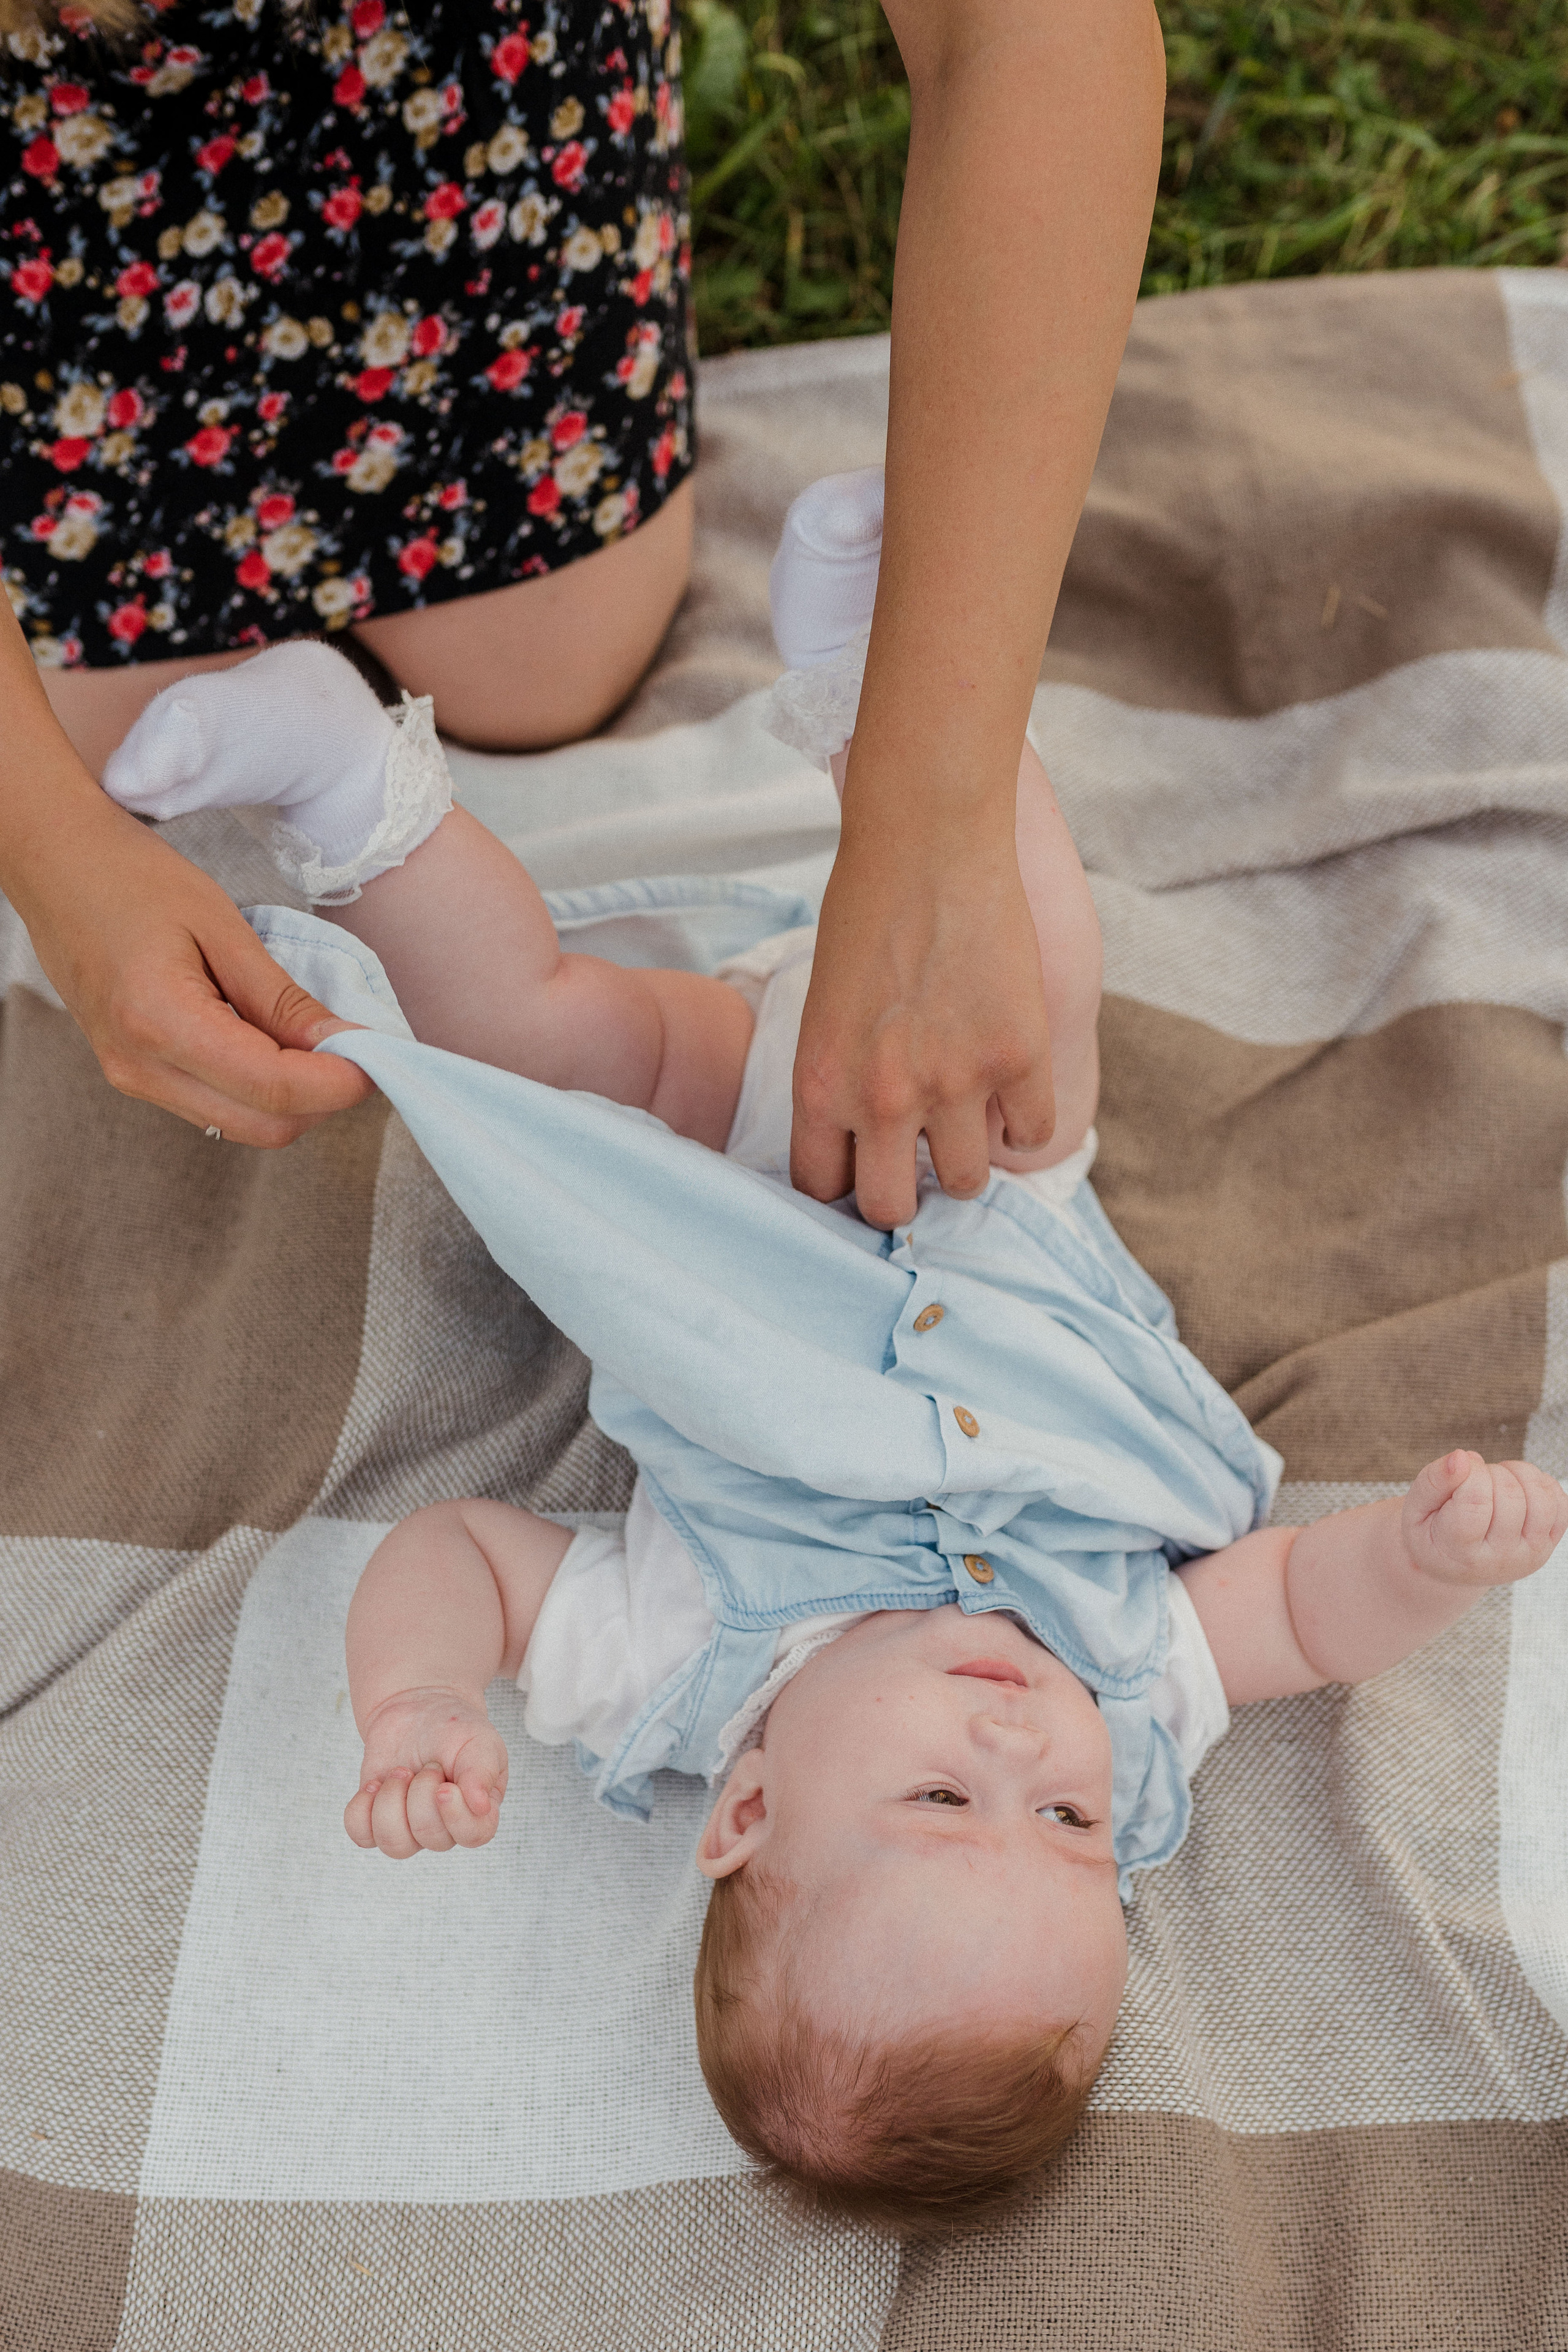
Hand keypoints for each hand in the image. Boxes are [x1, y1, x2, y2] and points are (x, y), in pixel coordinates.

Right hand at [9, 790, 371, 1145]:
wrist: (55, 867)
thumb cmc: (130, 877)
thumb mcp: (221, 925)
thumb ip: (282, 998)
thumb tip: (344, 1045)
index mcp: (158, 1022)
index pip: (272, 1089)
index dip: (339, 1083)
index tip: (382, 1056)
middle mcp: (140, 1067)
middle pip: (264, 1126)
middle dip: (324, 1098)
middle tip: (359, 1049)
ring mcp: (133, 1078)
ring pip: (243, 1124)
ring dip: (296, 1096)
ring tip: (319, 1039)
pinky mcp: (137, 1076)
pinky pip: (217, 1104)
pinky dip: (261, 1086)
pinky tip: (275, 1041)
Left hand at [344, 1686, 509, 1856]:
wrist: (418, 1710)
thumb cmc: (454, 1729)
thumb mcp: (478, 1740)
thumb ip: (482, 1771)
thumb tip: (481, 1807)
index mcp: (478, 1811)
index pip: (473, 1835)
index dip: (455, 1816)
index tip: (444, 1785)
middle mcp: (445, 1828)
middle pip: (431, 1838)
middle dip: (422, 1793)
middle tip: (428, 1764)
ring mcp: (409, 1828)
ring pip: (395, 1845)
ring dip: (391, 1802)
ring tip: (399, 1772)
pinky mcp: (376, 1821)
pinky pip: (362, 1835)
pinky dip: (362, 1810)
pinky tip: (374, 1785)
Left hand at [791, 819, 1053, 1228]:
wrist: (927, 841)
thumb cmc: (865, 911)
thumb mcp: (823, 1009)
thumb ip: (840, 1080)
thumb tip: (868, 1136)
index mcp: (820, 1086)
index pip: (822, 1190)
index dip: (844, 1183)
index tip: (861, 1166)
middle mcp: (882, 1099)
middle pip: (892, 1209)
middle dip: (905, 1193)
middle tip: (917, 1160)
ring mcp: (954, 1082)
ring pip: (968, 1183)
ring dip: (967, 1160)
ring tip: (966, 1119)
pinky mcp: (1019, 1056)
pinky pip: (1032, 1134)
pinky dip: (1023, 1123)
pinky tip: (1011, 1091)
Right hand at [1403, 1450, 1567, 1588]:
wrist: (1454, 1565)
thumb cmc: (1431, 1533)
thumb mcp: (1414, 1510)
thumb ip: (1433, 1481)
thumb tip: (1462, 1457)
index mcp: (1460, 1553)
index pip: (1476, 1502)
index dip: (1469, 1472)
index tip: (1458, 1468)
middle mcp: (1500, 1560)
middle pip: (1510, 1496)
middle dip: (1489, 1472)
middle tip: (1471, 1478)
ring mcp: (1529, 1554)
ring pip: (1541, 1499)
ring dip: (1519, 1474)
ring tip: (1496, 1478)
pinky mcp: (1548, 1545)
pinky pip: (1561, 1504)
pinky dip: (1542, 1484)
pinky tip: (1517, 1487)